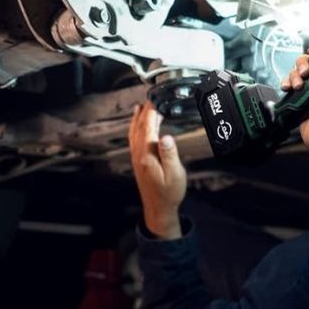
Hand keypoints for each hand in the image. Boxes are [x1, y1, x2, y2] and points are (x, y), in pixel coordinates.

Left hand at [128, 102, 186, 239]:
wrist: (158, 209)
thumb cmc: (169, 193)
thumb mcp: (175, 174)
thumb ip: (170, 154)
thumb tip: (166, 136)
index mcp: (147, 155)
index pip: (147, 127)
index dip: (151, 112)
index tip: (155, 100)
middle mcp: (138, 155)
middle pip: (138, 127)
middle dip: (144, 112)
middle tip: (150, 99)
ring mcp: (136, 158)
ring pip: (134, 133)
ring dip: (138, 119)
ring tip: (141, 108)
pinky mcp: (138, 162)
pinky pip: (134, 139)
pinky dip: (136, 129)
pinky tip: (139, 127)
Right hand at [281, 44, 308, 172]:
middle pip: (303, 63)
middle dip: (301, 67)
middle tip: (304, 75)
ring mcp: (307, 90)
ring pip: (294, 74)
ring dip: (293, 77)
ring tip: (297, 87)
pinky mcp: (297, 98)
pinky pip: (288, 85)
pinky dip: (285, 84)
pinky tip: (287, 89)